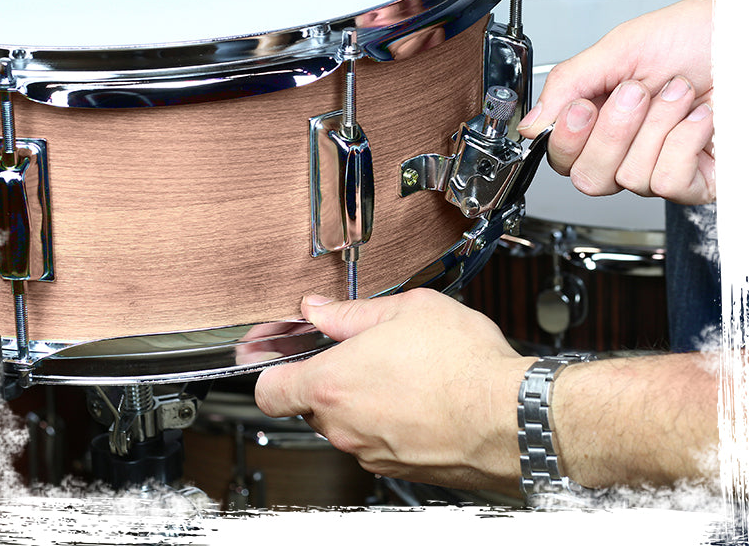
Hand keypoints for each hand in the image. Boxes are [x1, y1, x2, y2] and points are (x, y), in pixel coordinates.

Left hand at [254, 288, 532, 493]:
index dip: (264, 368)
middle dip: (325, 375)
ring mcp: (370, 451)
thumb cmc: (463, 365)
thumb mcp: (405, 310)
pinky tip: (414, 394)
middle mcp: (344, 426)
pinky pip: (374, 439)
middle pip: (309, 403)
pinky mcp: (397, 467)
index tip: (270, 353)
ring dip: (358, 396)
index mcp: (332, 384)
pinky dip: (383, 418)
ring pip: (344, 421)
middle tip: (354, 349)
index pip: (267, 390)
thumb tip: (319, 309)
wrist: (511, 417)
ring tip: (396, 369)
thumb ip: (350, 313)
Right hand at [517, 0, 714, 203]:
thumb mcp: (619, 48)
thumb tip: (530, 125)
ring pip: (628, 178)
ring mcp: (658, 166)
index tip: (583, 107)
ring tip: (678, 93)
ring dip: (657, 126)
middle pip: (587, 177)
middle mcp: (625, 148)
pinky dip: (682, 142)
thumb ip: (567, 83)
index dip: (567, 138)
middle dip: (613, 132)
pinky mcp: (695, 182)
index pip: (560, 156)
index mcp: (598, 118)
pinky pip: (667, 183)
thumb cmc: (696, 36)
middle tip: (636, 93)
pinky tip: (697, 118)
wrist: (743, 37)